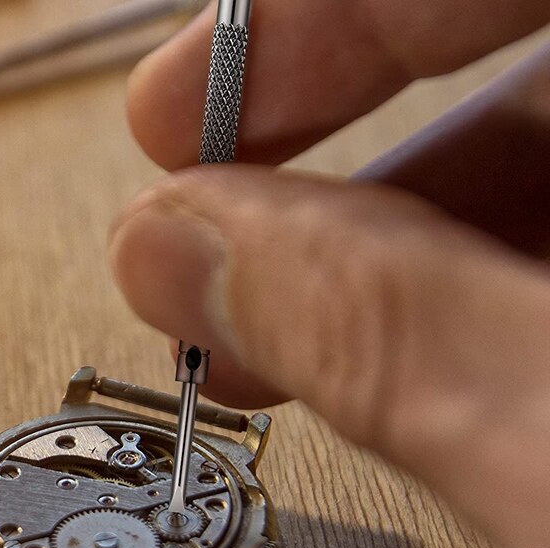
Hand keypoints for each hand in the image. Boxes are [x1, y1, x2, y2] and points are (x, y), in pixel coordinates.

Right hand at [110, 0, 549, 547]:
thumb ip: (381, 329)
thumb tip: (172, 251)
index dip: (287, 23)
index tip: (169, 116)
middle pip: (479, 52)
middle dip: (326, 162)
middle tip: (210, 245)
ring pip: (522, 170)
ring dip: (385, 257)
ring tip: (284, 344)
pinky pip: (541, 256)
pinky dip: (461, 307)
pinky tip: (401, 378)